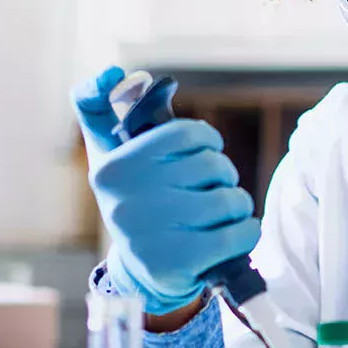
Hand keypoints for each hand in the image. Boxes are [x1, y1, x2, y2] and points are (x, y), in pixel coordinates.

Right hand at [74, 67, 259, 314]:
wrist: (139, 276)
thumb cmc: (133, 201)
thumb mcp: (107, 155)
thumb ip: (100, 107)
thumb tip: (112, 72)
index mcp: (114, 168)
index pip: (185, 133)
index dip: (207, 139)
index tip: (207, 150)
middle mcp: (128, 199)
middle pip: (212, 165)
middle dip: (223, 175)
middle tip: (213, 189)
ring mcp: (152, 233)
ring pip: (230, 198)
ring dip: (237, 205)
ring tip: (222, 214)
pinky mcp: (179, 264)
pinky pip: (240, 234)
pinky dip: (248, 232)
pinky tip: (236, 234)